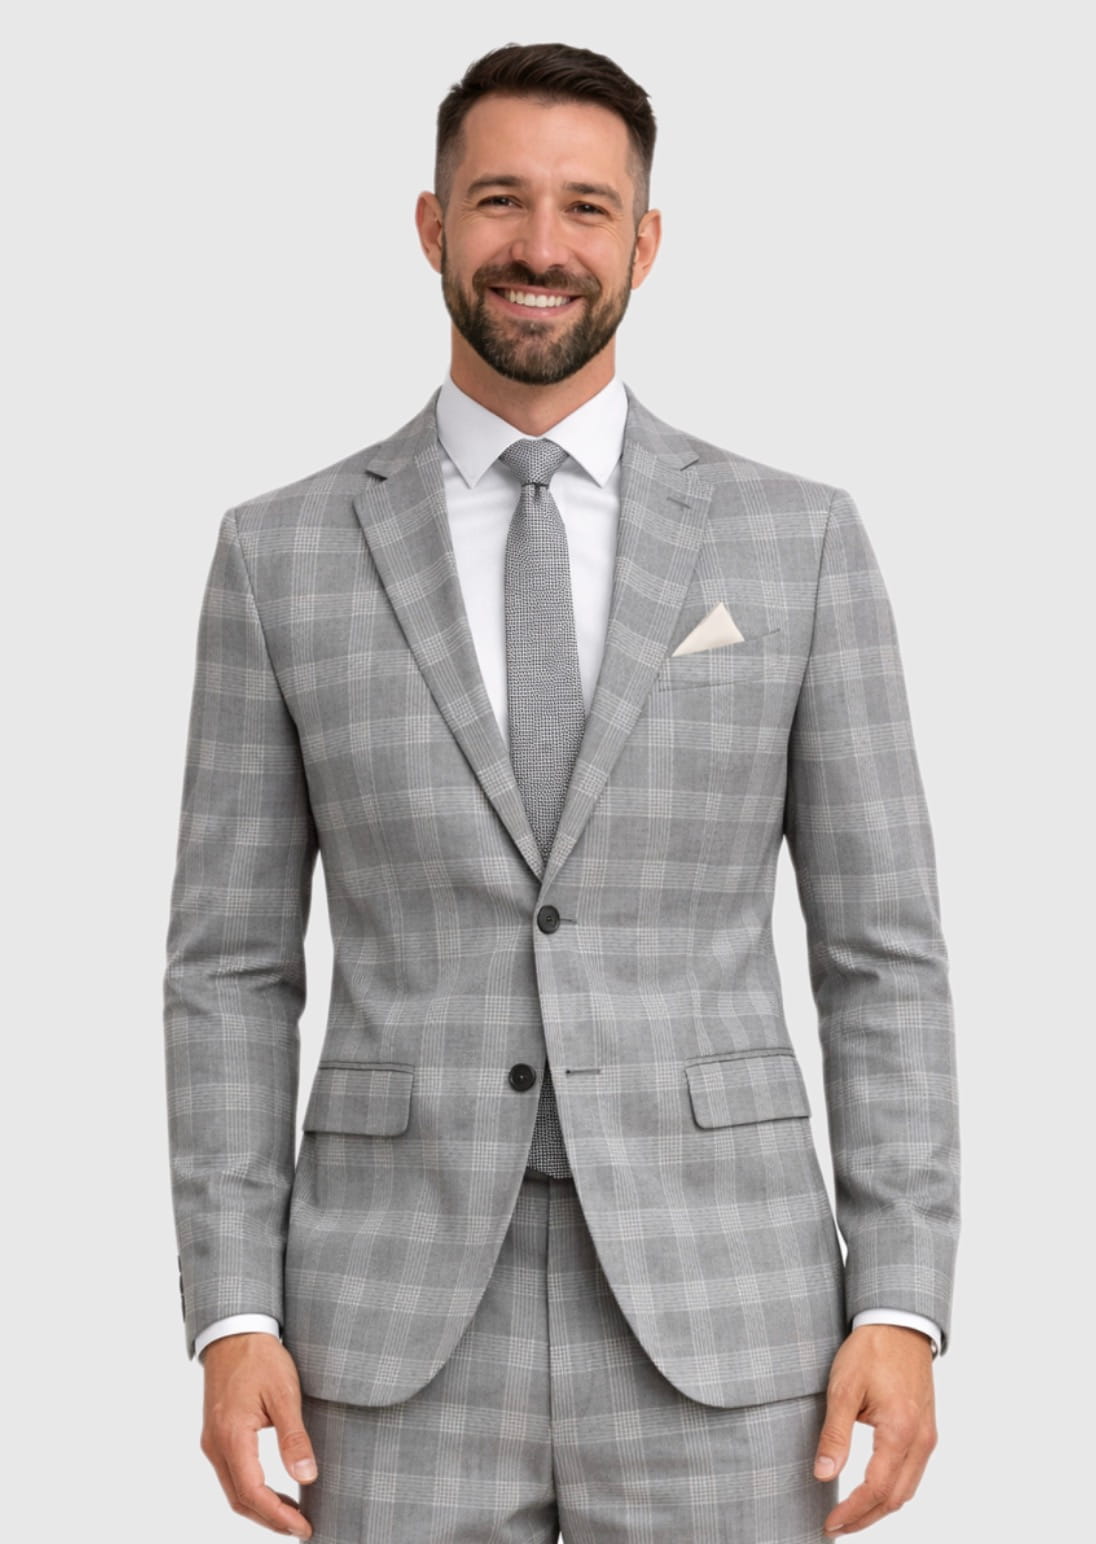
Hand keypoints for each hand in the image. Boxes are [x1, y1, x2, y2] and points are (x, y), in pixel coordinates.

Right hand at [201, 1332, 317, 1537]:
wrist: (234, 1332)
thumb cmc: (260, 1357)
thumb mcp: (284, 1394)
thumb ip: (294, 1437)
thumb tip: (307, 1477)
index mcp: (232, 1437)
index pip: (252, 1493)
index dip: (278, 1517)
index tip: (303, 1528)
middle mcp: (216, 1445)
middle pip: (239, 1499)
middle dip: (270, 1519)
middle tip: (301, 1528)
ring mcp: (213, 1441)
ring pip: (233, 1490)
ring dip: (261, 1508)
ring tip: (292, 1516)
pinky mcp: (217, 1436)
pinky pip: (231, 1475)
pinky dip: (252, 1491)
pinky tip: (275, 1491)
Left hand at [814, 1323, 937, 1535]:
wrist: (899, 1323)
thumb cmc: (871, 1350)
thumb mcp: (843, 1388)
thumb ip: (835, 1434)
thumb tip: (823, 1474)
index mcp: (900, 1431)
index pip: (876, 1489)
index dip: (852, 1512)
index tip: (830, 1523)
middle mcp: (920, 1440)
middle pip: (895, 1498)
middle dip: (865, 1518)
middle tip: (835, 1526)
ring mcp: (927, 1436)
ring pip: (907, 1489)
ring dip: (879, 1508)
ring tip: (850, 1516)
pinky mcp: (926, 1430)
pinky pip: (913, 1473)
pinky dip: (893, 1490)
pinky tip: (872, 1491)